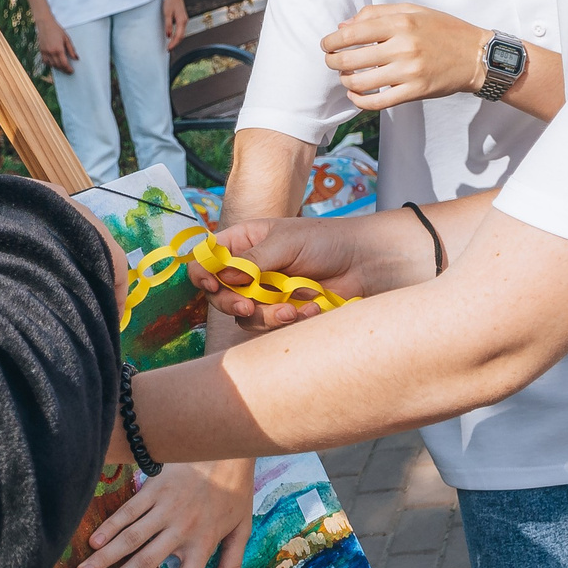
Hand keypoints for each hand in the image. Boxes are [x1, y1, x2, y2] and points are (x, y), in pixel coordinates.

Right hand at [38, 17, 77, 72]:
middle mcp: (51, 52)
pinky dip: (50, 64)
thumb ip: (71, 49)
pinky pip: (45, 61)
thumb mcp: (67, 38)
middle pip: (58, 66)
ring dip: (57, 68)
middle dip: (64, 70)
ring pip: (51, 65)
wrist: (45, 24)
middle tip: (68, 71)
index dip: (68, 69)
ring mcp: (45, 52)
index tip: (71, 71)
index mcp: (59, 49)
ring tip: (62, 68)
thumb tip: (76, 58)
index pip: (64, 63)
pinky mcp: (41, 51)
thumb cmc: (57, 30)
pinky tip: (54, 64)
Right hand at [76, 459, 256, 567]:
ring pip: (129, 538)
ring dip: (103, 557)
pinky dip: (109, 526)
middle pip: (143, 563)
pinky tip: (93, 540)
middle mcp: (181, 530)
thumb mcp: (242, 530)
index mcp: (204, 545)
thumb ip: (230, 566)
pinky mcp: (154, 488)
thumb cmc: (234, 490)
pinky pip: (128, 511)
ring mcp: (165, 509)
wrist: (227, 445)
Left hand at [163, 0, 187, 50]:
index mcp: (182, 20)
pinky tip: (171, 35)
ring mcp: (184, 18)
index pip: (179, 36)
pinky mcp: (181, 16)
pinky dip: (176, 34)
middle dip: (175, 43)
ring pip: (181, 32)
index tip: (168, 49)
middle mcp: (184, 20)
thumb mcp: (167, 13)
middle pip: (181, 36)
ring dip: (176, 39)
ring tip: (169, 44)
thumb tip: (168, 35)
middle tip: (168, 49)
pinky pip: (180, 28)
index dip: (174, 44)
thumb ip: (168, 25)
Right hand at [186, 213, 418, 329]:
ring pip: (244, 316)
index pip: (208, 258)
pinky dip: (287, 321)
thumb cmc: (326, 241)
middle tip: (247, 307)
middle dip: (232, 303)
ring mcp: (265, 293)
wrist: (364, 263)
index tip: (212, 286)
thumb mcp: (286, 242)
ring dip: (265, 316)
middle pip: (220, 294)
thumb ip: (253, 260)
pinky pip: (270, 326)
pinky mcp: (282, 313)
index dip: (204, 273)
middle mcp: (249, 269)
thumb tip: (224, 276)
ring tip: (291, 310)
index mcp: (244, 242)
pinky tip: (310, 308)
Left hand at [320, 4, 486, 108]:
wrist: (475, 55)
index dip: (332, 41)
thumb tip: (344, 26)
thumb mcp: (412, 11)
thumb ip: (376, 14)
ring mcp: (409, 71)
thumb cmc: (442, 29)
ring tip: (346, 77)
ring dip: (345, 81)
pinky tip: (355, 95)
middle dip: (333, 62)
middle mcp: (404, 47)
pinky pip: (378, 102)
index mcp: (401, 23)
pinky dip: (359, 101)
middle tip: (332, 62)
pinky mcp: (415, 91)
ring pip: (361, 83)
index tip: (326, 45)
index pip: (352, 34)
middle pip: (351, 59)